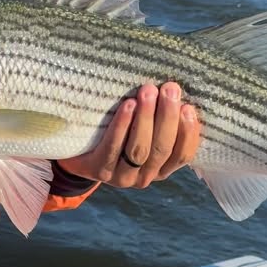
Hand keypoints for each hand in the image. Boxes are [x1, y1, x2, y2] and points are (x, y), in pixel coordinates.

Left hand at [57, 82, 199, 188]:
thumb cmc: (119, 134)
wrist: (78, 151)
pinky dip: (122, 125)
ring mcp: (121, 177)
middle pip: (161, 149)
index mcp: (161, 169)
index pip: (181, 156)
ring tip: (148, 91)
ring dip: (146, 119)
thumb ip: (161, 120)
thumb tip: (177, 92)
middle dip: (167, 117)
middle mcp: (144, 177)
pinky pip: (112, 148)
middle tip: (170, 89)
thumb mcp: (143, 131)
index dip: (188, 133)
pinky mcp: (99, 170)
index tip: (188, 107)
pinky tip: (128, 105)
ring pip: (139, 150)